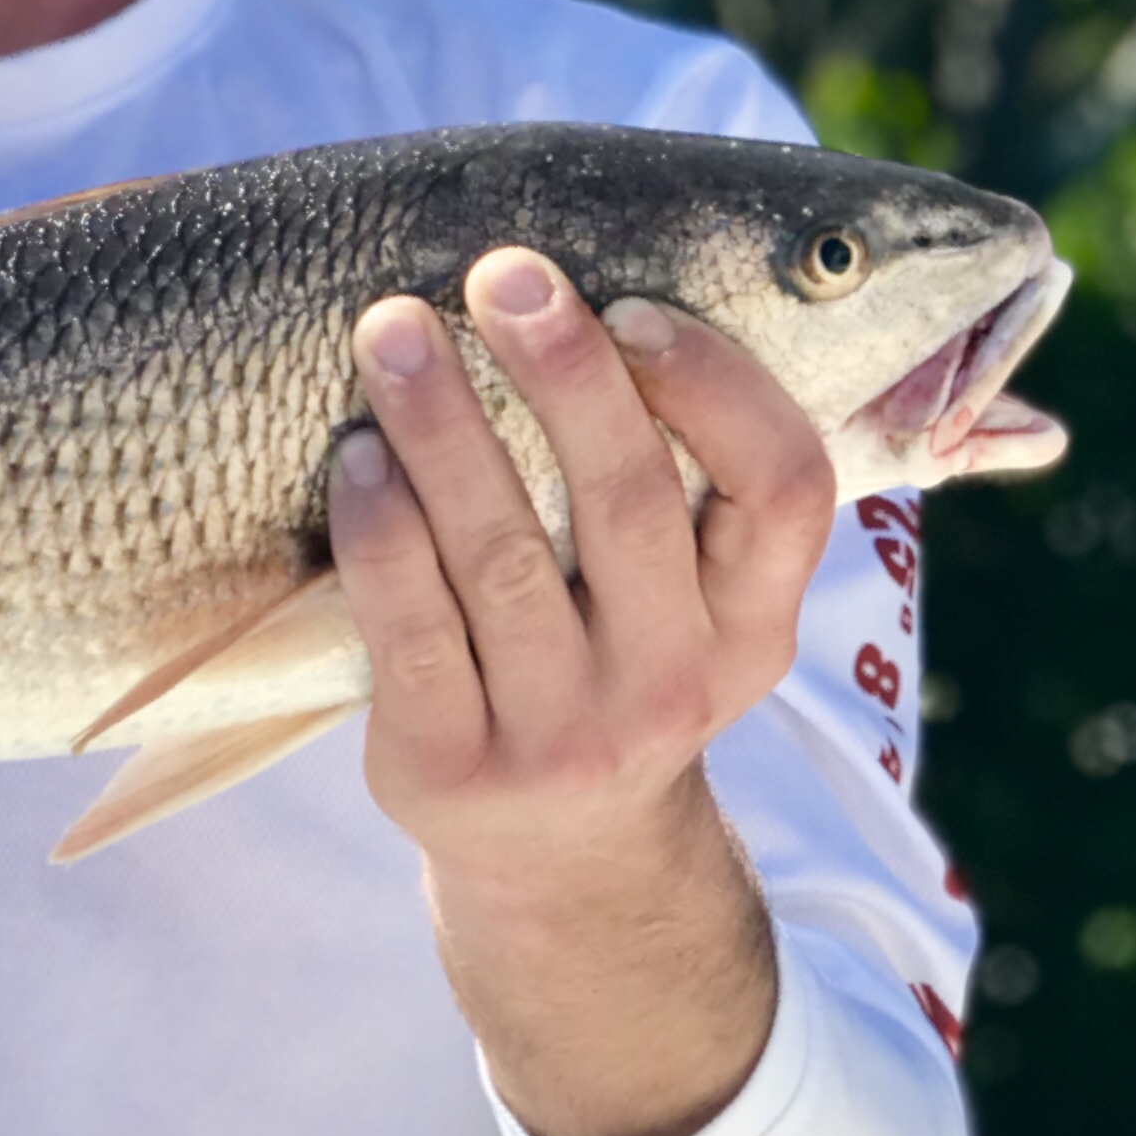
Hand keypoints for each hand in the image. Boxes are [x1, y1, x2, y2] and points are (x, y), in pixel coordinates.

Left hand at [330, 249, 837, 1135]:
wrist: (560, 862)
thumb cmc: (615, 662)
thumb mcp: (694, 605)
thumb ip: (689, 479)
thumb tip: (598, 286)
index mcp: (752, 626)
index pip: (783, 490)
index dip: (716, 388)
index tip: (631, 305)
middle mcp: (673, 685)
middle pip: (630, 504)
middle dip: (565, 374)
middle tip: (501, 274)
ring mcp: (563, 737)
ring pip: (503, 557)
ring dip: (443, 428)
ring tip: (392, 329)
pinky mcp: (451, 772)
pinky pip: (411, 632)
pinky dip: (380, 533)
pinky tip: (352, 456)